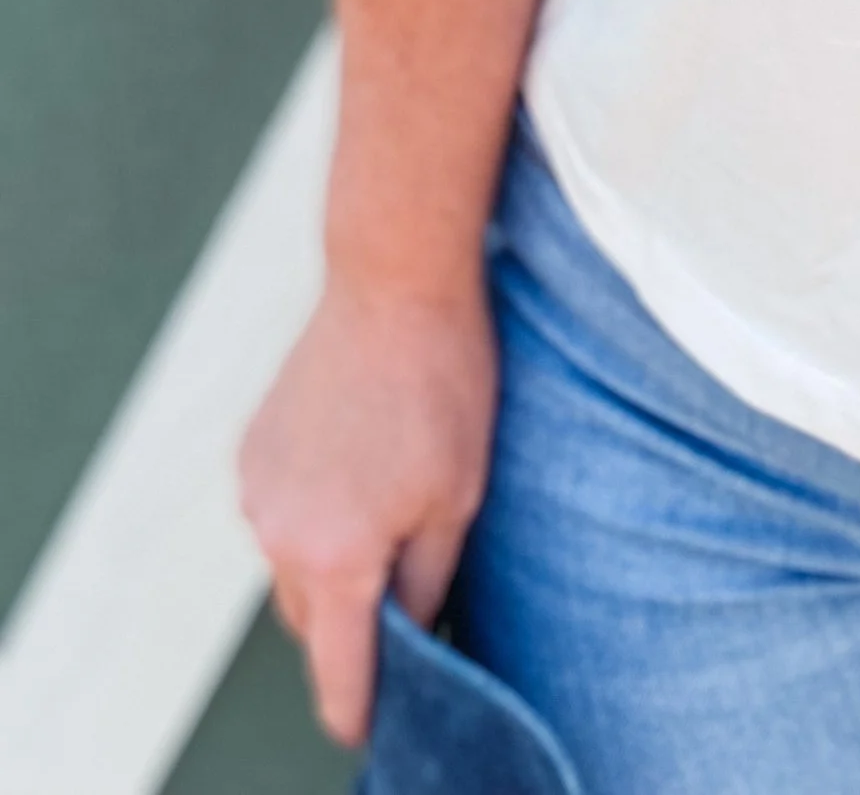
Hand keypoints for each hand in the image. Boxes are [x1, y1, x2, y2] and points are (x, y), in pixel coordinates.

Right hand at [237, 276, 496, 746]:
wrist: (393, 283)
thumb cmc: (443, 386)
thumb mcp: (457, 499)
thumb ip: (425, 584)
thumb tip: (410, 637)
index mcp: (334, 559)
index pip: (338, 670)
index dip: (358, 709)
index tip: (371, 728)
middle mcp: (278, 536)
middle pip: (313, 620)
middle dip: (352, 626)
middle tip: (405, 600)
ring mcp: (255, 493)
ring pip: (293, 567)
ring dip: (331, 562)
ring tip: (390, 507)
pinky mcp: (250, 453)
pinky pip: (280, 513)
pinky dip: (313, 514)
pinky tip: (358, 466)